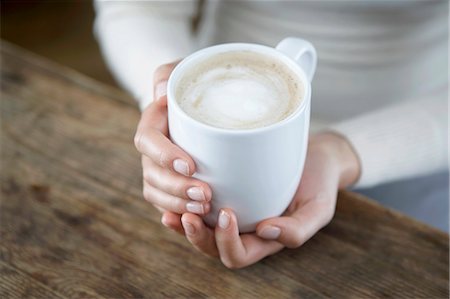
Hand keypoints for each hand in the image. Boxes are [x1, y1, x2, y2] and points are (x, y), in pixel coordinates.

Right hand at [134, 62, 211, 229]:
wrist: (192, 106)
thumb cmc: (191, 86)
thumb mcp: (182, 71)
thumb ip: (170, 74)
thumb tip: (163, 91)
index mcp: (152, 123)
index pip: (148, 141)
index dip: (164, 156)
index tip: (190, 165)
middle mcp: (151, 151)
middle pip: (152, 175)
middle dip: (176, 188)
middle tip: (206, 195)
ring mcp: (158, 170)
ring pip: (157, 194)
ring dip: (178, 204)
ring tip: (206, 209)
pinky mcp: (170, 185)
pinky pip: (167, 204)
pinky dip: (179, 214)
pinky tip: (198, 220)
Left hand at [162, 132, 359, 267]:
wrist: (314, 157)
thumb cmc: (319, 183)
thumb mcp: (319, 208)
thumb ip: (298, 229)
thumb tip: (266, 231)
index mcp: (264, 241)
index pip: (238, 255)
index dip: (228, 241)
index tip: (229, 213)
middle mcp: (244, 231)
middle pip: (212, 247)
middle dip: (197, 236)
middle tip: (188, 216)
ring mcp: (233, 214)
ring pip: (201, 229)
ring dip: (184, 224)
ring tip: (173, 210)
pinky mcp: (226, 194)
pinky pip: (200, 207)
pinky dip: (184, 204)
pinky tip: (174, 194)